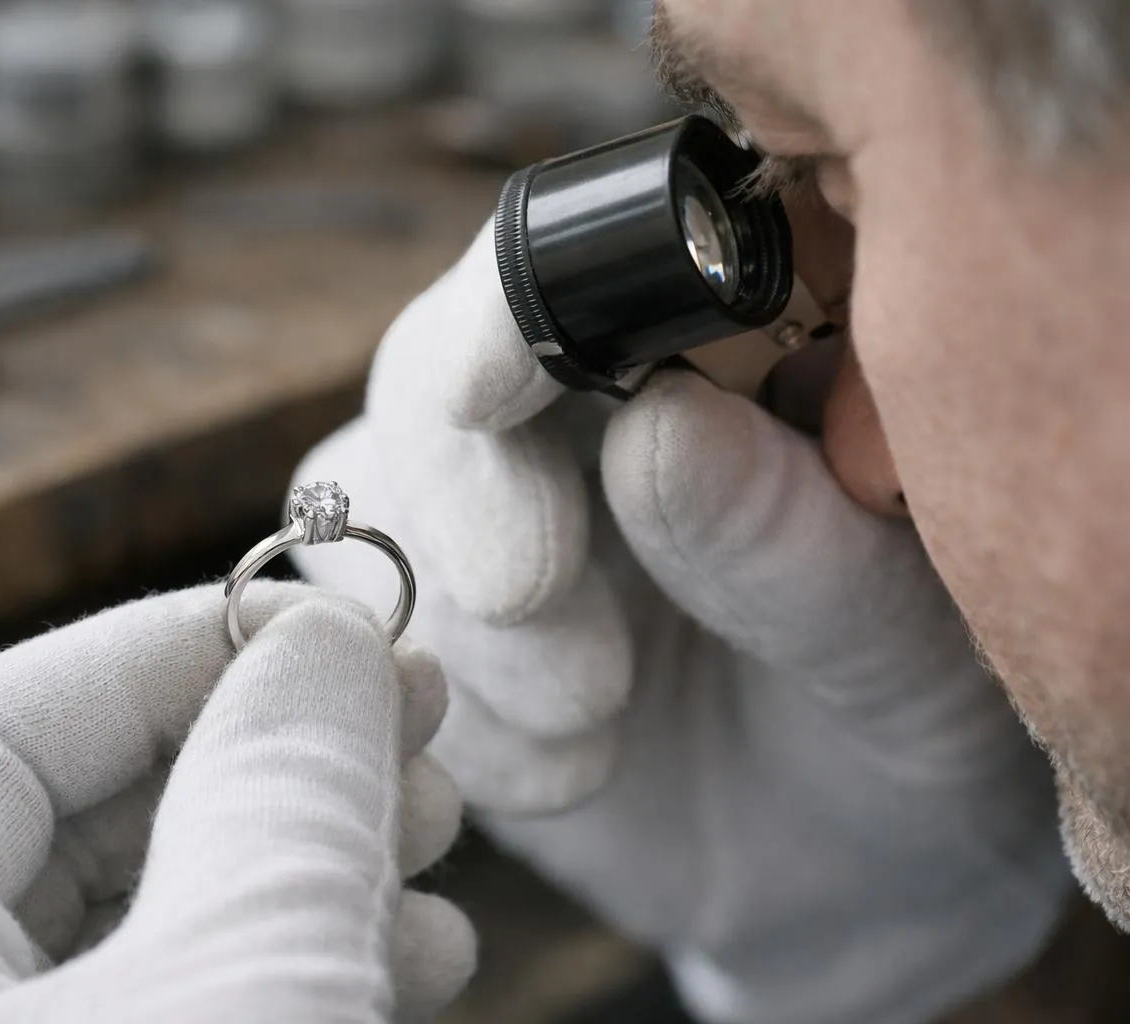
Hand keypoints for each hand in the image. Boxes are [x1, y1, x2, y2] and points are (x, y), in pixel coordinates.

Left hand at [0, 583, 473, 1023]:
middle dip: (273, 759)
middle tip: (416, 722)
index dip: (174, 647)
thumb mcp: (238, 987)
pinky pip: (190, 1004)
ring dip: (312, 863)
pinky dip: (299, 962)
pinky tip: (412, 950)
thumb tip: (327, 642)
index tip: (329, 622)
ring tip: (436, 843)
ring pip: (156, 922)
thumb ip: (276, 796)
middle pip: (88, 822)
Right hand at [290, 221, 1073, 1023]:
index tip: (493, 391)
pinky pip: (364, 652)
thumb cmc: (907, 723)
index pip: (579, 266)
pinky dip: (462, 722)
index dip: (510, 308)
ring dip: (474, 631)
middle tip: (534, 595)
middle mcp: (579, 414)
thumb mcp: (903, 647)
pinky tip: (576, 769)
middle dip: (468, 499)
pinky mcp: (439, 636)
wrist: (841, 870)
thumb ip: (792, 544)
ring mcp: (491, 522)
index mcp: (711, 349)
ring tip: (599, 713)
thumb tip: (656, 425)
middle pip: (432, 379)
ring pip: (379, 515)